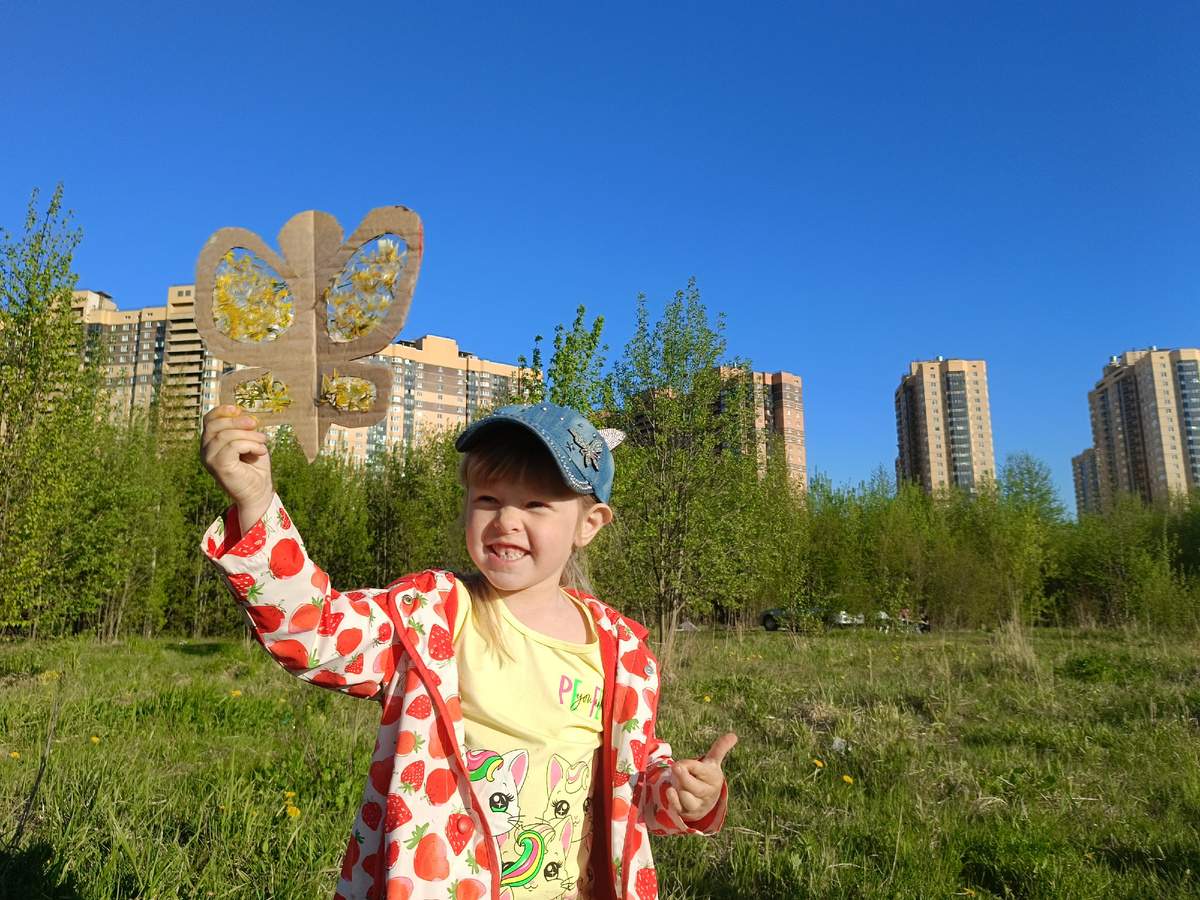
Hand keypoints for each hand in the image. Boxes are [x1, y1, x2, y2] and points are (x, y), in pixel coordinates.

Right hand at [200, 405, 273, 531]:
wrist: (259, 492)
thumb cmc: (255, 466)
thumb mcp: (250, 441)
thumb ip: (243, 428)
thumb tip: (242, 413)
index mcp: (211, 441)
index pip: (209, 420)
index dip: (222, 411)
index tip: (239, 409)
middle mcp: (205, 450)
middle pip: (214, 425)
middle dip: (236, 421)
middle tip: (255, 424)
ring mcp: (209, 459)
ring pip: (224, 436)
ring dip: (247, 435)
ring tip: (262, 441)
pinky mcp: (218, 467)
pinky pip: (232, 447)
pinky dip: (249, 445)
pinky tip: (260, 451)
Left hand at [665, 732, 736, 822]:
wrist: (708, 801)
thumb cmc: (707, 777)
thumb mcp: (713, 762)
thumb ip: (720, 748)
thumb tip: (733, 735)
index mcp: (714, 778)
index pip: (702, 771)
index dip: (690, 766)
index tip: (681, 763)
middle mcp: (707, 793)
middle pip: (696, 787)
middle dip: (685, 778)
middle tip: (675, 768)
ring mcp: (698, 804)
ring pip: (688, 799)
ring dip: (679, 789)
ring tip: (674, 781)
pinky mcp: (688, 813)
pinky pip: (681, 809)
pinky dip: (674, 801)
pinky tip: (670, 791)